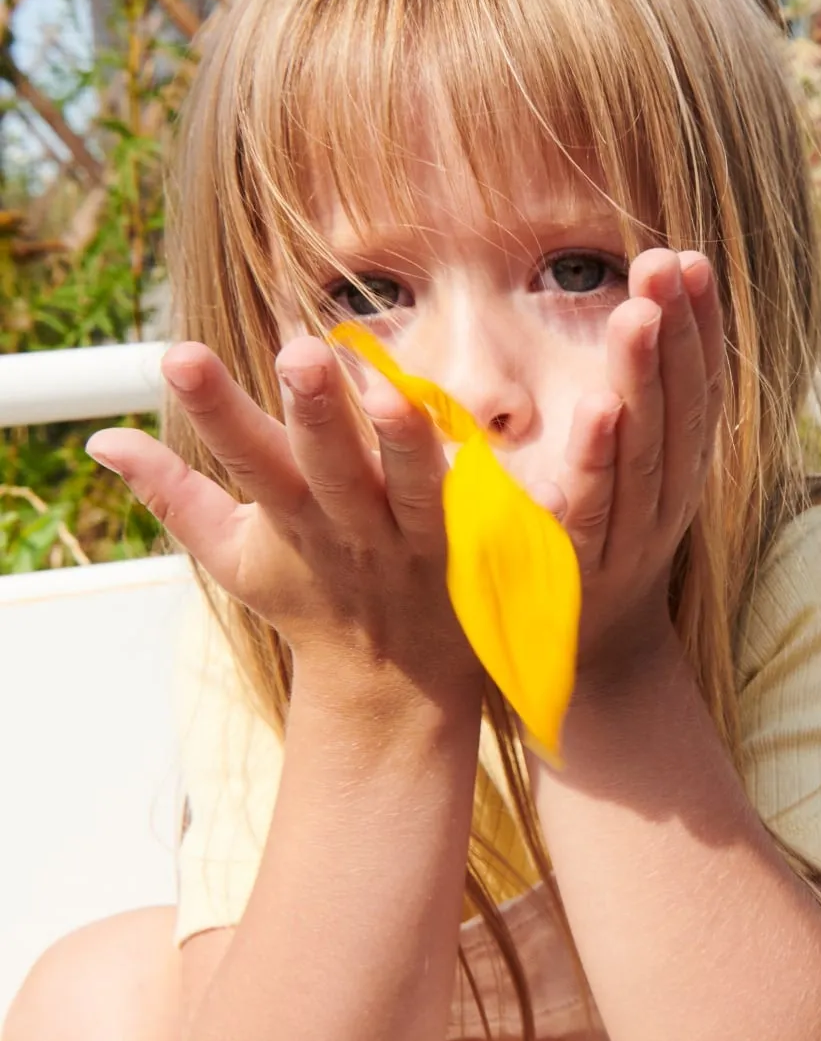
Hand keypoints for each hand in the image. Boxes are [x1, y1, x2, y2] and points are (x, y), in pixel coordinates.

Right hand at [86, 337, 480, 704]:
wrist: (394, 687)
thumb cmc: (311, 598)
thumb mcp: (233, 555)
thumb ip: (172, 493)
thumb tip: (101, 439)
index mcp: (290, 515)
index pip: (243, 456)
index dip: (211, 409)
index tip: (178, 355)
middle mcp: (352, 525)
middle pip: (330, 465)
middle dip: (313, 411)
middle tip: (299, 353)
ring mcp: (417, 540)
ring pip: (413, 487)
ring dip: (402, 441)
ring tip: (390, 393)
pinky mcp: (476, 550)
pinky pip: (492, 510)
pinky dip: (500, 479)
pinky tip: (497, 430)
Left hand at [536, 248, 723, 687]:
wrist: (583, 661)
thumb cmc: (593, 546)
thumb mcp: (620, 471)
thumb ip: (631, 405)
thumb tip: (632, 316)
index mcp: (679, 466)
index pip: (699, 383)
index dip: (700, 323)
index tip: (689, 257)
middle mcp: (669, 496)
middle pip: (681, 405)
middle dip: (676, 330)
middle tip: (665, 262)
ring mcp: (633, 533)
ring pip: (649, 448)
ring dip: (645, 378)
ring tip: (638, 314)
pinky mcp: (586, 566)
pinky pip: (597, 506)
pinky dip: (601, 457)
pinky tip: (600, 409)